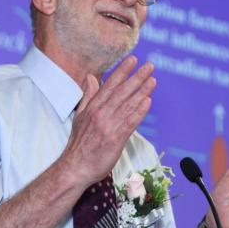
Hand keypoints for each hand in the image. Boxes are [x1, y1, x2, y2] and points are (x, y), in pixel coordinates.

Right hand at [60, 56, 155, 187]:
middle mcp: (101, 113)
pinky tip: (148, 101)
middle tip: (149, 66)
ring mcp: (109, 125)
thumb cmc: (79, 143)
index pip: (110, 85)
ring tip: (152, 80)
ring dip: (142, 91)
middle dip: (136, 77)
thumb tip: (90, 77)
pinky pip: (130, 122)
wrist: (75, 167)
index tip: (133, 60)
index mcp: (93, 107)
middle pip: (122, 91)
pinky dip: (140, 111)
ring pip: (128, 104)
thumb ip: (88, 95)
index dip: (122, 71)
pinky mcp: (116, 138)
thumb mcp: (80, 115)